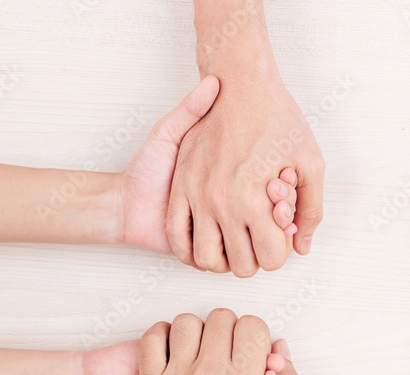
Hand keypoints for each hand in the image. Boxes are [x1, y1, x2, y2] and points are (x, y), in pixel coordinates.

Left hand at [116, 76, 297, 261]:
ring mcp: (223, 233)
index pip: (269, 186)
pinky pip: (237, 257)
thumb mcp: (170, 132)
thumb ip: (191, 109)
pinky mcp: (211, 252)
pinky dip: (251, 249)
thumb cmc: (148, 166)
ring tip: (274, 213)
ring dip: (272, 232)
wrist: (125, 202)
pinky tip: (254, 237)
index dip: (283, 183)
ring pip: (261, 240)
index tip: (284, 173)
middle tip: (281, 195)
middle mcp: (230, 210)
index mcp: (230, 182)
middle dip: (283, 209)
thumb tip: (213, 82)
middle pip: (272, 217)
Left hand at [135, 310, 301, 374]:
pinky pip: (152, 339)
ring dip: (198, 330)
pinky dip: (163, 335)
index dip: (257, 334)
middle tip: (231, 350)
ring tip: (203, 350)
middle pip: (222, 318)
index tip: (254, 350)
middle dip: (231, 329)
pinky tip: (175, 351)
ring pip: (187, 322)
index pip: (252, 326)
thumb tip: (281, 352)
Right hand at [167, 70, 324, 275]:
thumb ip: (311, 210)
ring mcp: (196, 197)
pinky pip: (179, 238)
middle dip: (255, 257)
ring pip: (207, 259)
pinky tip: (209, 237)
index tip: (279, 234)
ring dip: (223, 258)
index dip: (280, 252)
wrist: (239, 83)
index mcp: (255, 200)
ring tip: (235, 240)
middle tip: (259, 236)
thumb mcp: (311, 163)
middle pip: (241, 266)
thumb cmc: (278, 119)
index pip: (271, 258)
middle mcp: (223, 203)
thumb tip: (303, 247)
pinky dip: (192, 249)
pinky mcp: (179, 188)